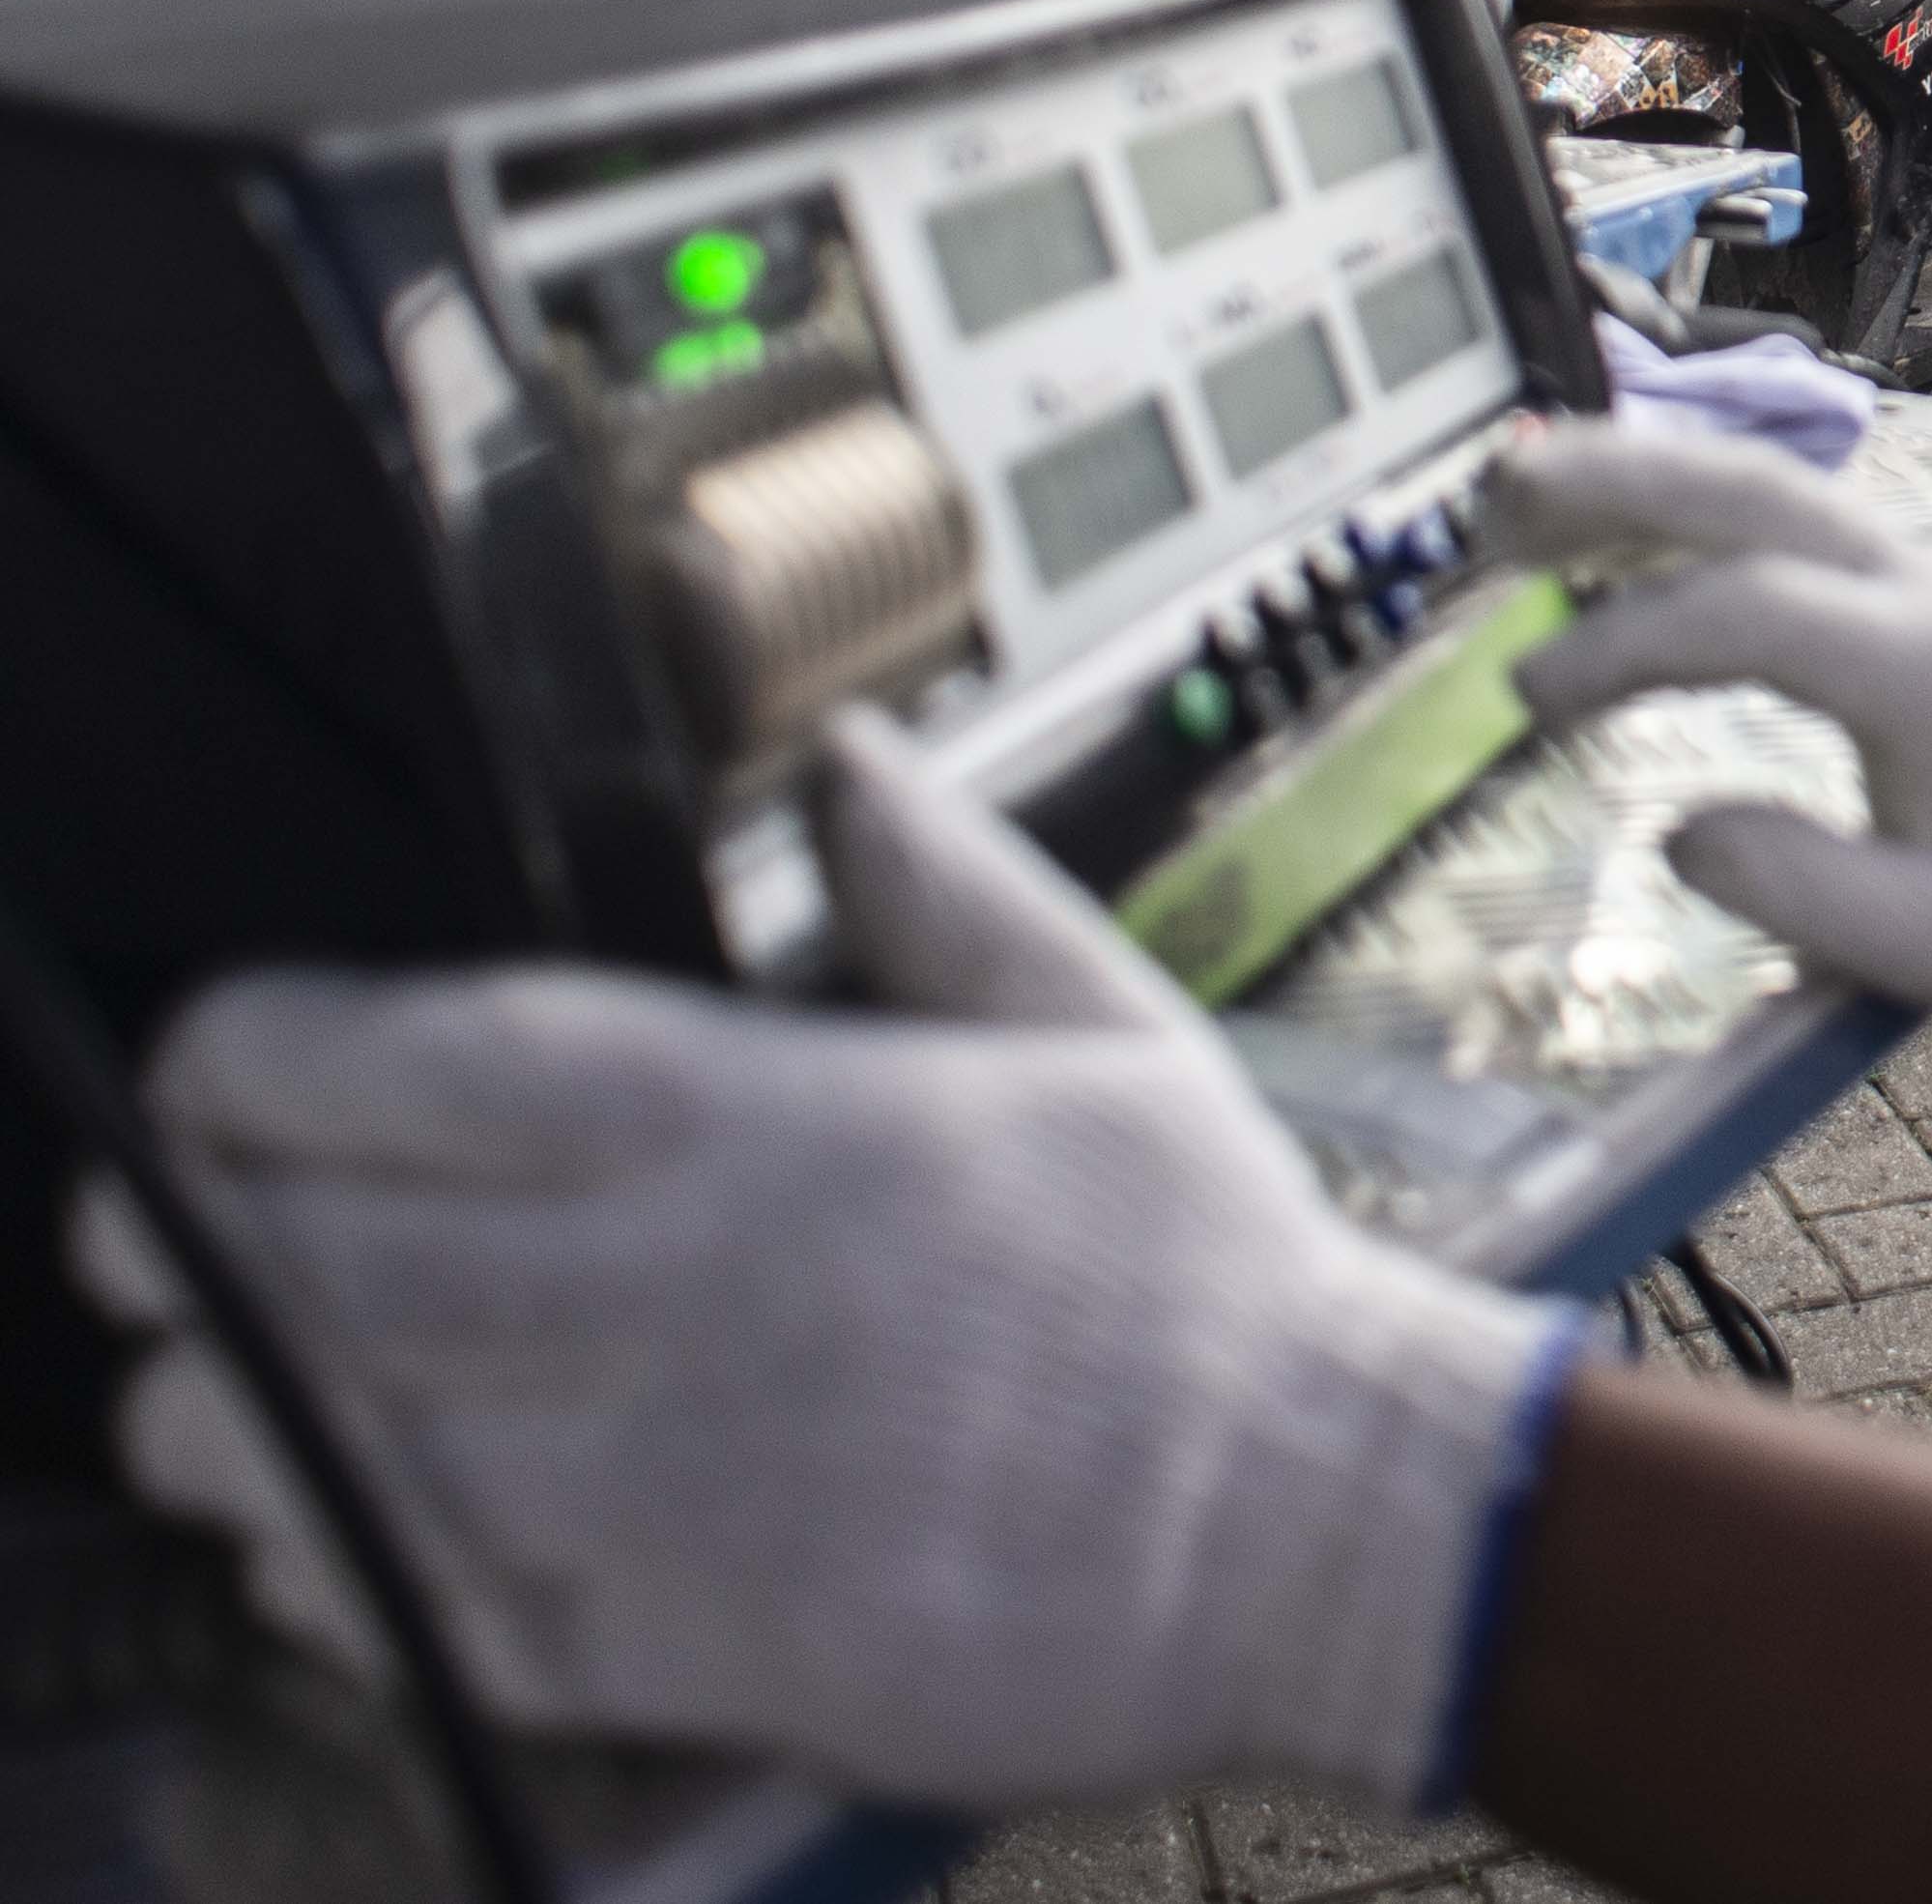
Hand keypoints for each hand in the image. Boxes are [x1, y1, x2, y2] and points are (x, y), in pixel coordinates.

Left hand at [82, 713, 1576, 1814]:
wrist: (1312, 1513)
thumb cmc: (1212, 1276)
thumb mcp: (1101, 1027)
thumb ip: (945, 889)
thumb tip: (849, 761)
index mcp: (778, 1126)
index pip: (444, 1063)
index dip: (275, 1058)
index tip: (212, 1058)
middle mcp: (694, 1292)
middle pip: (340, 1257)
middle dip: (200, 1242)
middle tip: (149, 1237)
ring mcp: (679, 1479)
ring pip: (354, 1446)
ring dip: (235, 1422)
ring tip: (192, 1402)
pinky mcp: (697, 1642)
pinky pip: (441, 1618)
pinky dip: (344, 1586)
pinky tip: (316, 1555)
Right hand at [1484, 415, 1931, 1006]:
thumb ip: (1807, 898)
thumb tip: (1683, 838)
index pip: (1757, 614)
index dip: (1629, 644)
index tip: (1529, 696)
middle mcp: (1924, 582)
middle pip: (1757, 491)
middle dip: (1619, 479)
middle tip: (1492, 498)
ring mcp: (1910, 557)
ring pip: (1760, 478)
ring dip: (1635, 472)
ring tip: (1509, 497)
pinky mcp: (1887, 564)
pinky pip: (1773, 506)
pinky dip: (1677, 498)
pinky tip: (1590, 522)